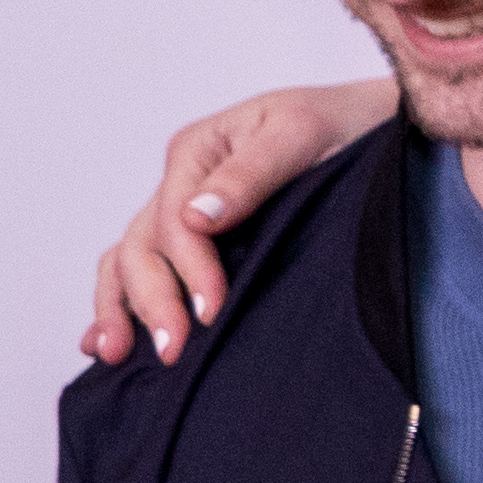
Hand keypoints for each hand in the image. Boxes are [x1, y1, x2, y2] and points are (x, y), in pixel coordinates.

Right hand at [85, 77, 395, 359]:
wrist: (373, 131)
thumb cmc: (340, 127)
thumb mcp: (298, 134)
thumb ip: (250, 174)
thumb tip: (197, 217)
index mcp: (197, 152)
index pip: (174, 220)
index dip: (189, 269)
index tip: (211, 311)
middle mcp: (181, 185)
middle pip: (143, 245)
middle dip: (152, 300)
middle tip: (173, 351)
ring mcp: (183, 215)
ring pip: (130, 261)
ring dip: (118, 307)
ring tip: (115, 354)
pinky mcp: (196, 245)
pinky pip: (145, 272)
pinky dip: (120, 304)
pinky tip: (108, 343)